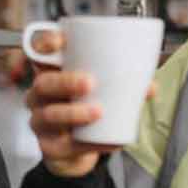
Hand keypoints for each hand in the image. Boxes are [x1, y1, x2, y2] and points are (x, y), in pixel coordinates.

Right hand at [25, 31, 156, 177]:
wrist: (74, 146)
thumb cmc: (83, 106)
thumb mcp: (99, 89)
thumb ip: (122, 82)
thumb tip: (149, 86)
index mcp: (51, 73)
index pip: (37, 52)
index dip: (45, 44)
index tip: (62, 41)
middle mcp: (39, 95)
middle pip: (42, 83)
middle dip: (65, 81)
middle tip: (91, 82)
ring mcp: (41, 121)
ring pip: (48, 115)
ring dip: (73, 113)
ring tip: (98, 111)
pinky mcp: (49, 146)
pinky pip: (64, 145)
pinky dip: (88, 144)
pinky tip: (107, 141)